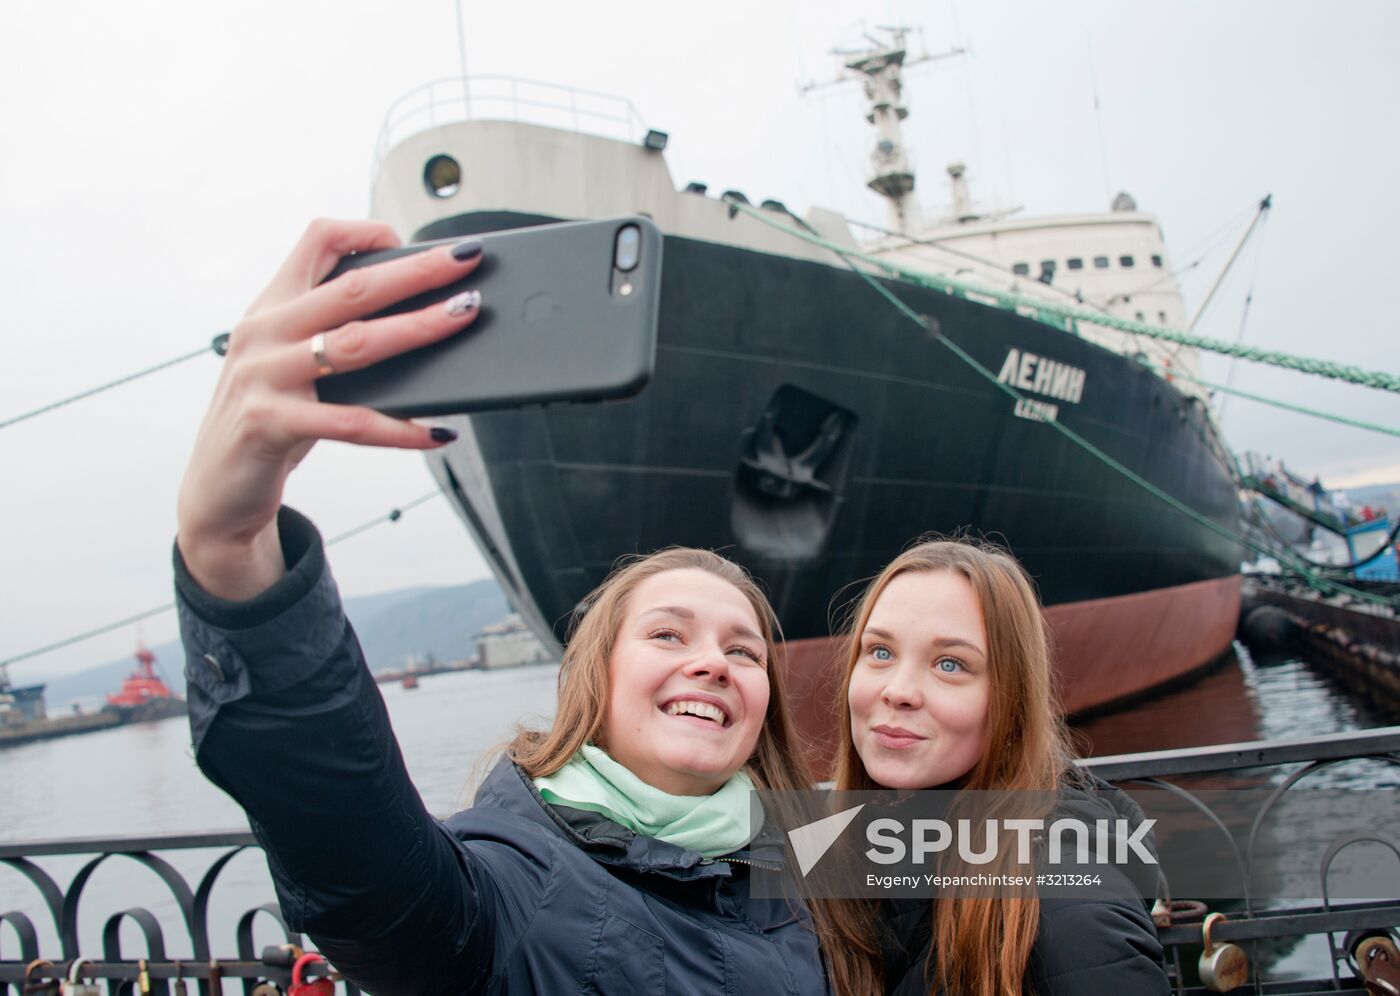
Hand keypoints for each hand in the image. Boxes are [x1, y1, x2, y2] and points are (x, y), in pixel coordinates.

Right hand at [176, 219, 483, 598]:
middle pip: (352, 288)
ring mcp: (262, 376)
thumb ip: (332, 336)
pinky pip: (351, 423)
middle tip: (466, 261)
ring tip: (463, 316)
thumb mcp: (292, 364)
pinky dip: (399, 428)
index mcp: (270, 306)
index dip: (366, 232)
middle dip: (416, 272)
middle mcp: (262, 332)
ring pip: (355, 343)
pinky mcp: (268, 424)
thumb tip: (420, 321)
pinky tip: (438, 432)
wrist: (216, 490)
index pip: (316, 240)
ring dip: (417, 328)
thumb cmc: (271, 420)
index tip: (411, 242)